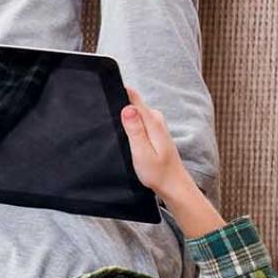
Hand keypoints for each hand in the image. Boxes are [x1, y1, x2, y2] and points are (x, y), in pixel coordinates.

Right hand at [120, 87, 225, 237]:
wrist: (174, 185)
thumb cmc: (158, 173)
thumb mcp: (142, 153)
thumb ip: (134, 130)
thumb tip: (127, 108)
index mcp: (153, 122)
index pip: (133, 96)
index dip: (117, 91)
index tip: (103, 93)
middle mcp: (156, 118)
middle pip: (132, 101)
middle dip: (117, 106)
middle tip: (106, 123)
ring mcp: (156, 124)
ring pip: (134, 111)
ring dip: (122, 117)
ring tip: (116, 133)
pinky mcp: (154, 130)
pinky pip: (137, 119)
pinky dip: (129, 125)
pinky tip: (125, 137)